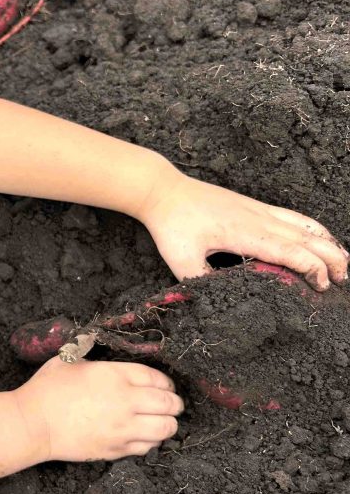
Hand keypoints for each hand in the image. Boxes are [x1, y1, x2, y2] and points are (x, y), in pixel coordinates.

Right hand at [16, 356, 182, 461]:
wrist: (34, 424)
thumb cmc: (47, 388)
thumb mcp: (67, 359)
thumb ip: (87, 348)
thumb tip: (93, 338)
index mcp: (116, 376)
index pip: (158, 379)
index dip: (166, 383)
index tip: (165, 386)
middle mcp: (126, 402)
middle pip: (169, 404)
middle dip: (174, 404)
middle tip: (170, 404)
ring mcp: (123, 428)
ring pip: (165, 429)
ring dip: (167, 424)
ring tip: (160, 421)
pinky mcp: (116, 449)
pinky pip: (147, 447)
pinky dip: (151, 441)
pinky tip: (142, 435)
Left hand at [136, 168, 347, 290]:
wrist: (163, 190)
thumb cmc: (172, 225)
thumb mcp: (181, 260)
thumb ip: (202, 283)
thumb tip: (218, 302)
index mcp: (247, 234)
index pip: (292, 252)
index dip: (312, 269)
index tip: (322, 288)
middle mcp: (259, 219)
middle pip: (308, 237)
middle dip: (331, 258)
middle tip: (343, 280)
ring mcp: (258, 209)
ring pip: (305, 224)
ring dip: (327, 241)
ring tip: (342, 261)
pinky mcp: (253, 205)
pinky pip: (292, 216)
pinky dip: (312, 228)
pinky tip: (317, 237)